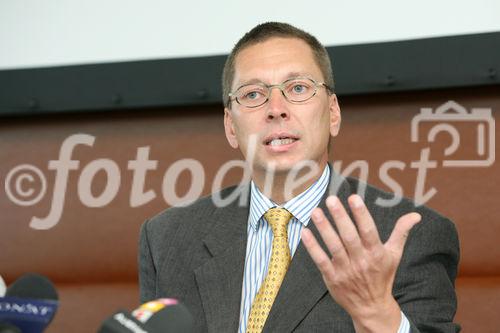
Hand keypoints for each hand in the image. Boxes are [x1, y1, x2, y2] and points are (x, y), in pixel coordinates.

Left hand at [301, 195, 420, 332]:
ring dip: (324, 228)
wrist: (371, 307)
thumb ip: (401, 232)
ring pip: (334, 246)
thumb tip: (416, 215)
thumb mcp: (394, 254)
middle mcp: (361, 261)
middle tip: (331, 199)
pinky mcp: (332, 278)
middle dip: (340, 217)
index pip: (368, 230)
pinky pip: (321, 260)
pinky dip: (312, 247)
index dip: (361, 214)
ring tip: (316, 211)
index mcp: (376, 253)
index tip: (353, 198)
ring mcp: (345, 270)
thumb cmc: (382, 276)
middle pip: (349, 236)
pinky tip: (305, 232)